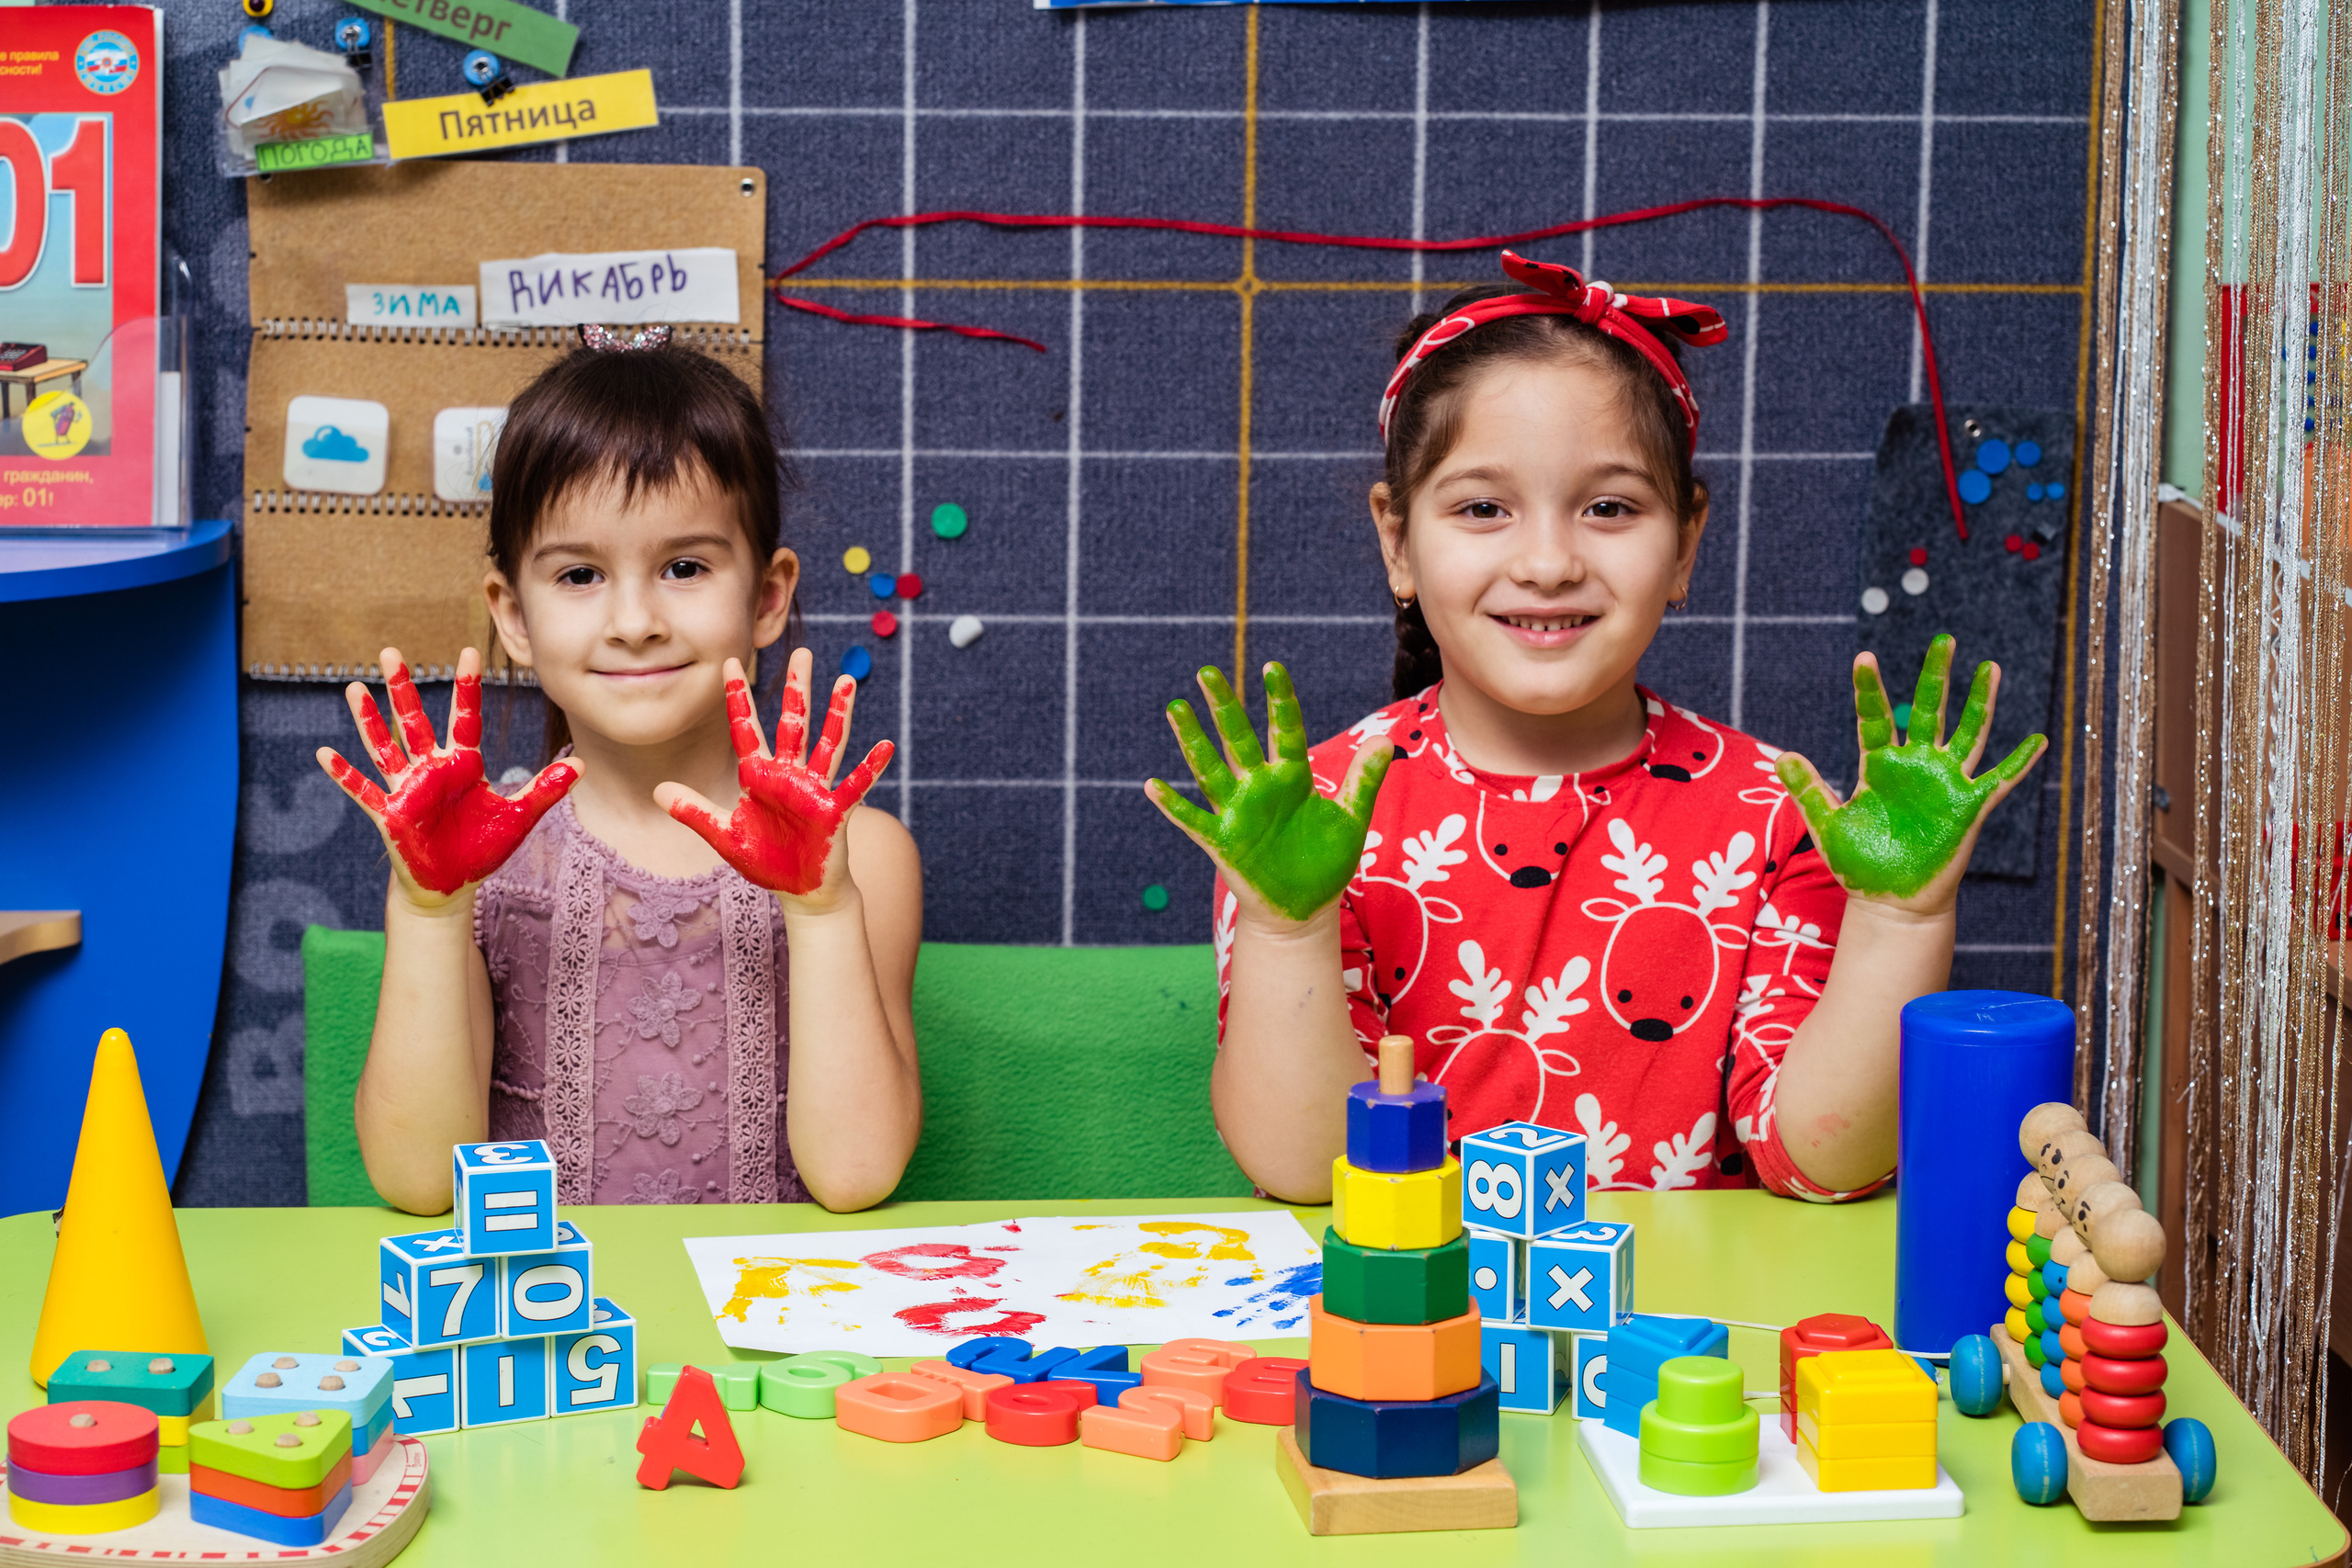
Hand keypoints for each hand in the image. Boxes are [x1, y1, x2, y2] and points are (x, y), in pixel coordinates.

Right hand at [316, 646, 579, 901]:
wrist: (452, 886)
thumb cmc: (481, 848)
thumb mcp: (517, 817)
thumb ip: (545, 789)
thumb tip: (582, 764)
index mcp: (463, 764)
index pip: (464, 717)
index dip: (466, 687)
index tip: (469, 652)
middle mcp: (431, 769)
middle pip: (415, 721)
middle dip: (403, 688)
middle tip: (391, 651)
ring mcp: (407, 789)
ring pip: (385, 747)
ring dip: (369, 720)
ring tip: (354, 688)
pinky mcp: (389, 814)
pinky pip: (363, 791)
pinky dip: (344, 775)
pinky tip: (324, 753)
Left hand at [655, 650, 893, 903]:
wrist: (800, 891)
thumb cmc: (766, 862)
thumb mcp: (725, 836)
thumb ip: (694, 811)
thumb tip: (657, 790)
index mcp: (759, 776)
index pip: (746, 729)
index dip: (738, 697)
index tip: (730, 664)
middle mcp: (789, 775)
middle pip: (793, 723)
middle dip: (797, 689)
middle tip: (801, 652)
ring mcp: (815, 789)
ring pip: (827, 743)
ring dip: (838, 713)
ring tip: (846, 681)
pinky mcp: (835, 811)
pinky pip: (855, 785)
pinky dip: (870, 767)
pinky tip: (885, 746)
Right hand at [1145, 663, 1390, 923]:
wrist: (1304, 908)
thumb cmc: (1325, 862)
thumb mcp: (1350, 819)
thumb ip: (1363, 780)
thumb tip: (1386, 740)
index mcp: (1293, 777)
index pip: (1285, 730)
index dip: (1279, 700)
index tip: (1272, 668)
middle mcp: (1261, 787)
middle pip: (1238, 739)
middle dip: (1224, 706)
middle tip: (1207, 671)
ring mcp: (1238, 812)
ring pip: (1210, 769)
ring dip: (1192, 741)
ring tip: (1176, 708)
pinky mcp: (1223, 843)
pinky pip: (1193, 821)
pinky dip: (1173, 805)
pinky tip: (1153, 785)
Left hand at [1773, 634, 2045, 909]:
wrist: (1890, 905)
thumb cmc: (1860, 864)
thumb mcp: (1828, 825)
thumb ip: (1810, 790)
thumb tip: (1784, 757)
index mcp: (1878, 765)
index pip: (1873, 718)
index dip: (1869, 689)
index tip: (1864, 658)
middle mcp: (1914, 766)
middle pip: (1928, 711)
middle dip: (1935, 677)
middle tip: (1943, 641)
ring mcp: (1944, 784)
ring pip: (1968, 734)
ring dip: (1980, 702)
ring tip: (1989, 667)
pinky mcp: (1969, 808)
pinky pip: (2000, 781)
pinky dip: (2020, 762)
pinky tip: (2039, 739)